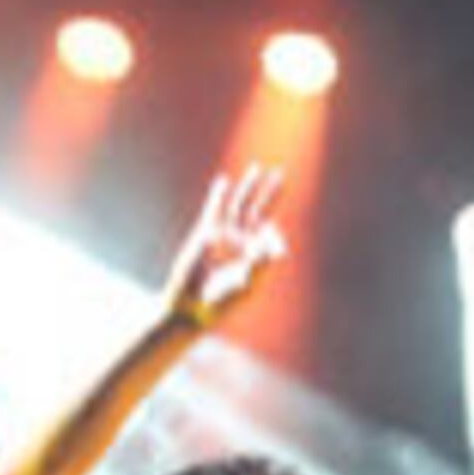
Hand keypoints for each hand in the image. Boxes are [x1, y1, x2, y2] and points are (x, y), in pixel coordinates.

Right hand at [164, 166, 290, 329]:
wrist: (193, 305)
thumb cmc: (224, 300)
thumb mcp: (248, 283)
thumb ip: (262, 265)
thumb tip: (275, 247)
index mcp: (258, 256)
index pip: (272, 234)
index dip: (274, 234)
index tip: (268, 239)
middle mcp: (243, 243)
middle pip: (258, 211)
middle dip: (269, 193)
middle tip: (280, 174)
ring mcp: (224, 236)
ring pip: (238, 205)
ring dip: (248, 187)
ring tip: (257, 169)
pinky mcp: (205, 233)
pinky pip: (214, 210)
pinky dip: (218, 196)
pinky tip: (224, 181)